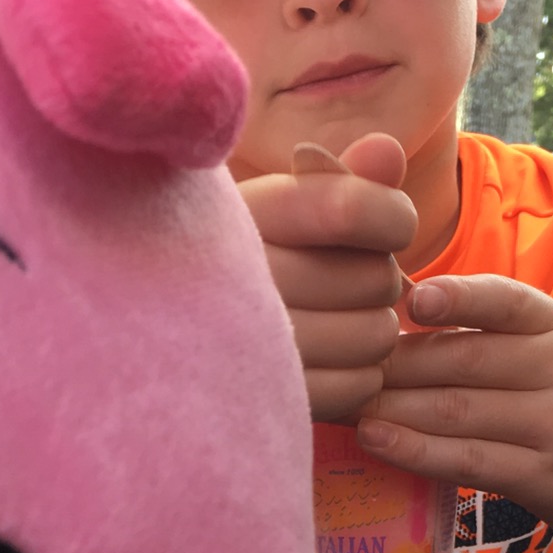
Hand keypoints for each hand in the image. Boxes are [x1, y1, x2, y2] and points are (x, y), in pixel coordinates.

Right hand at [236, 134, 416, 419]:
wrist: (160, 340)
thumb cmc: (237, 262)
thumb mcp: (276, 209)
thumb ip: (337, 181)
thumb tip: (386, 151)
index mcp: (244, 217)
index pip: (350, 208)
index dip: (393, 217)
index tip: (386, 227)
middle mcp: (240, 280)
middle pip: (378, 278)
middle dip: (377, 279)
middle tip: (343, 283)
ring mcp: (251, 349)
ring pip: (376, 335)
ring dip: (371, 329)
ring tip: (335, 321)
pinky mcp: (268, 401)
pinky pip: (360, 386)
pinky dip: (359, 376)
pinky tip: (328, 361)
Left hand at [356, 273, 552, 552]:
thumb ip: (496, 336)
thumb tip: (398, 312)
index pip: (503, 301)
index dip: (455, 297)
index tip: (407, 299)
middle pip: (461, 361)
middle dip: (391, 365)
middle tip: (334, 367)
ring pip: (458, 411)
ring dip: (392, 409)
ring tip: (342, 405)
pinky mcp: (548, 479)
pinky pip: (469, 461)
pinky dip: (416, 450)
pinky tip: (377, 441)